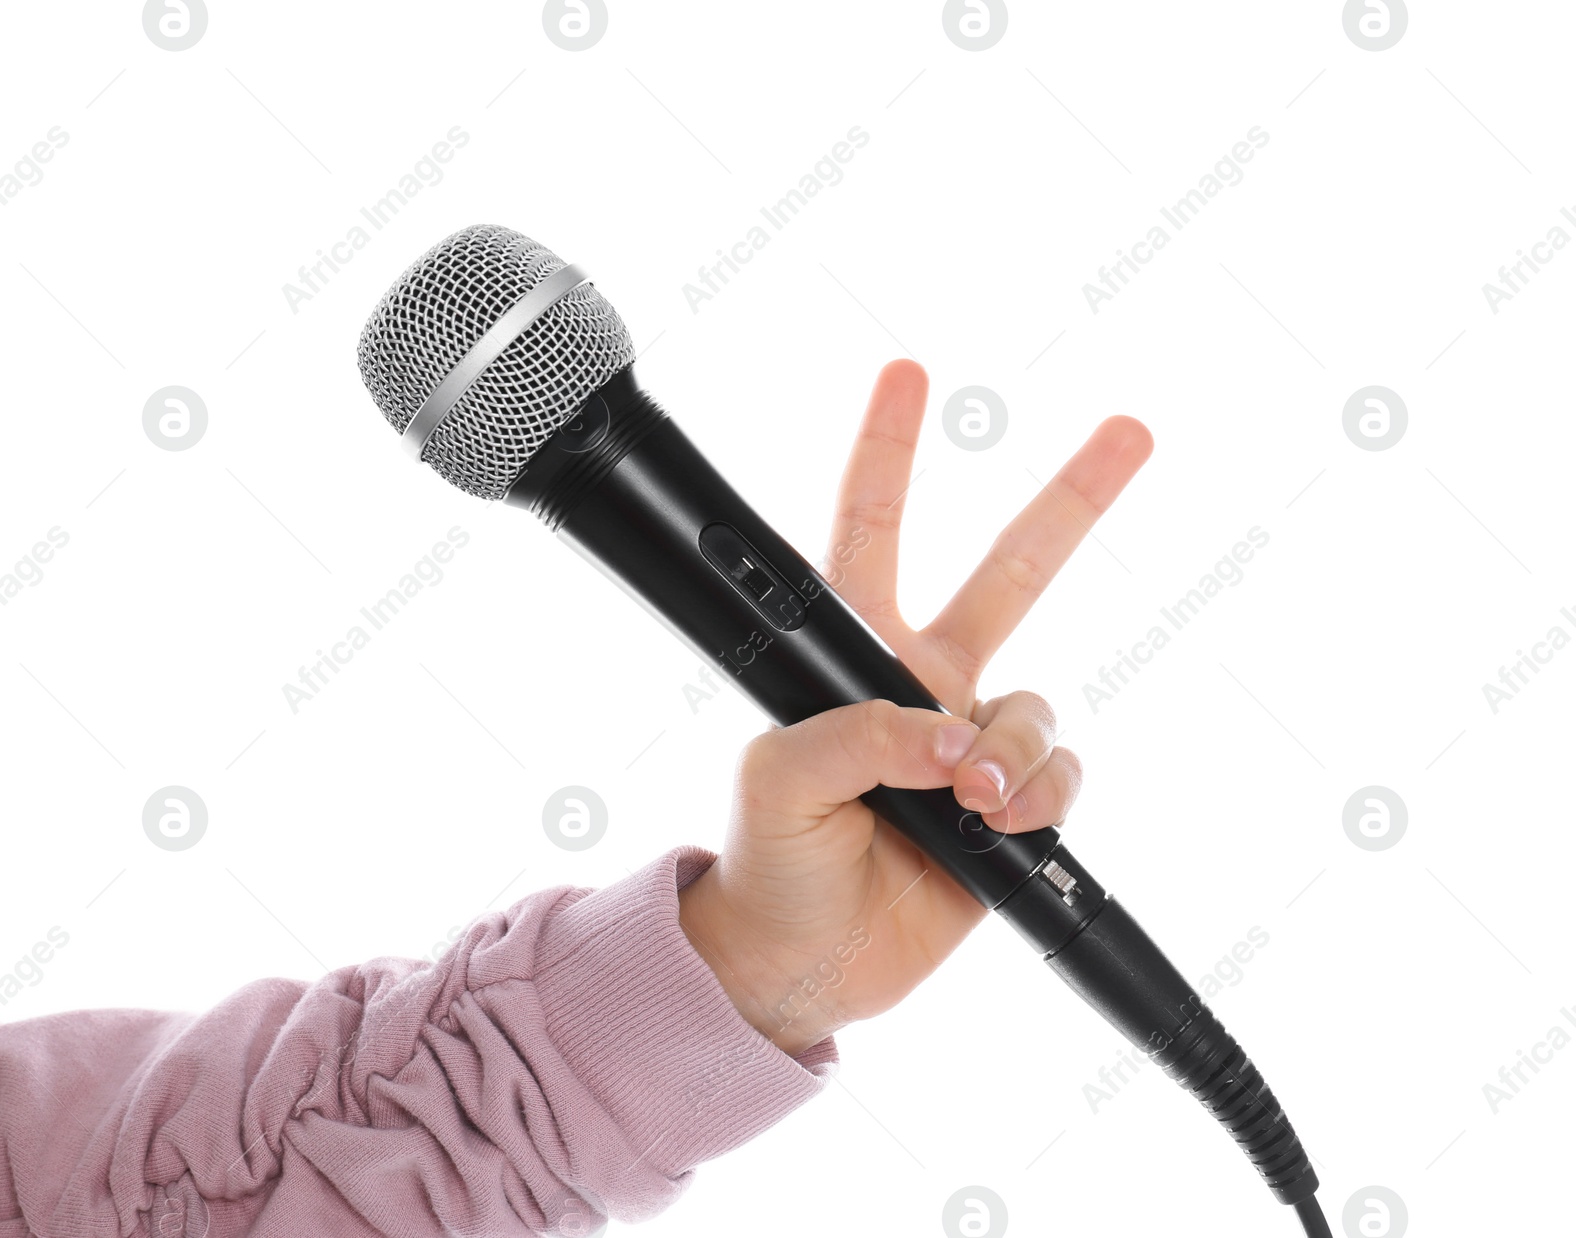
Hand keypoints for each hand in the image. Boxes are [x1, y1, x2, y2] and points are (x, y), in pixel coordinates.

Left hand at [679, 360, 1152, 1053]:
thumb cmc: (769, 857)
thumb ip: (858, 735)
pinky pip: (1060, 775)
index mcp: (855, 655)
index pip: (871, 531)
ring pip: (1038, 705)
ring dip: (1012, 748)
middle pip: (1014, 572)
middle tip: (1132, 431)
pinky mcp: (1015, 809)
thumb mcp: (777, 778)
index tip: (909, 371)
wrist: (803, 959)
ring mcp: (976, 743)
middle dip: (1073, 501)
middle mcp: (928, 683)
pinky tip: (1005, 827)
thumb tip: (951, 738)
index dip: (889, 450)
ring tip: (970, 798)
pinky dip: (1041, 797)